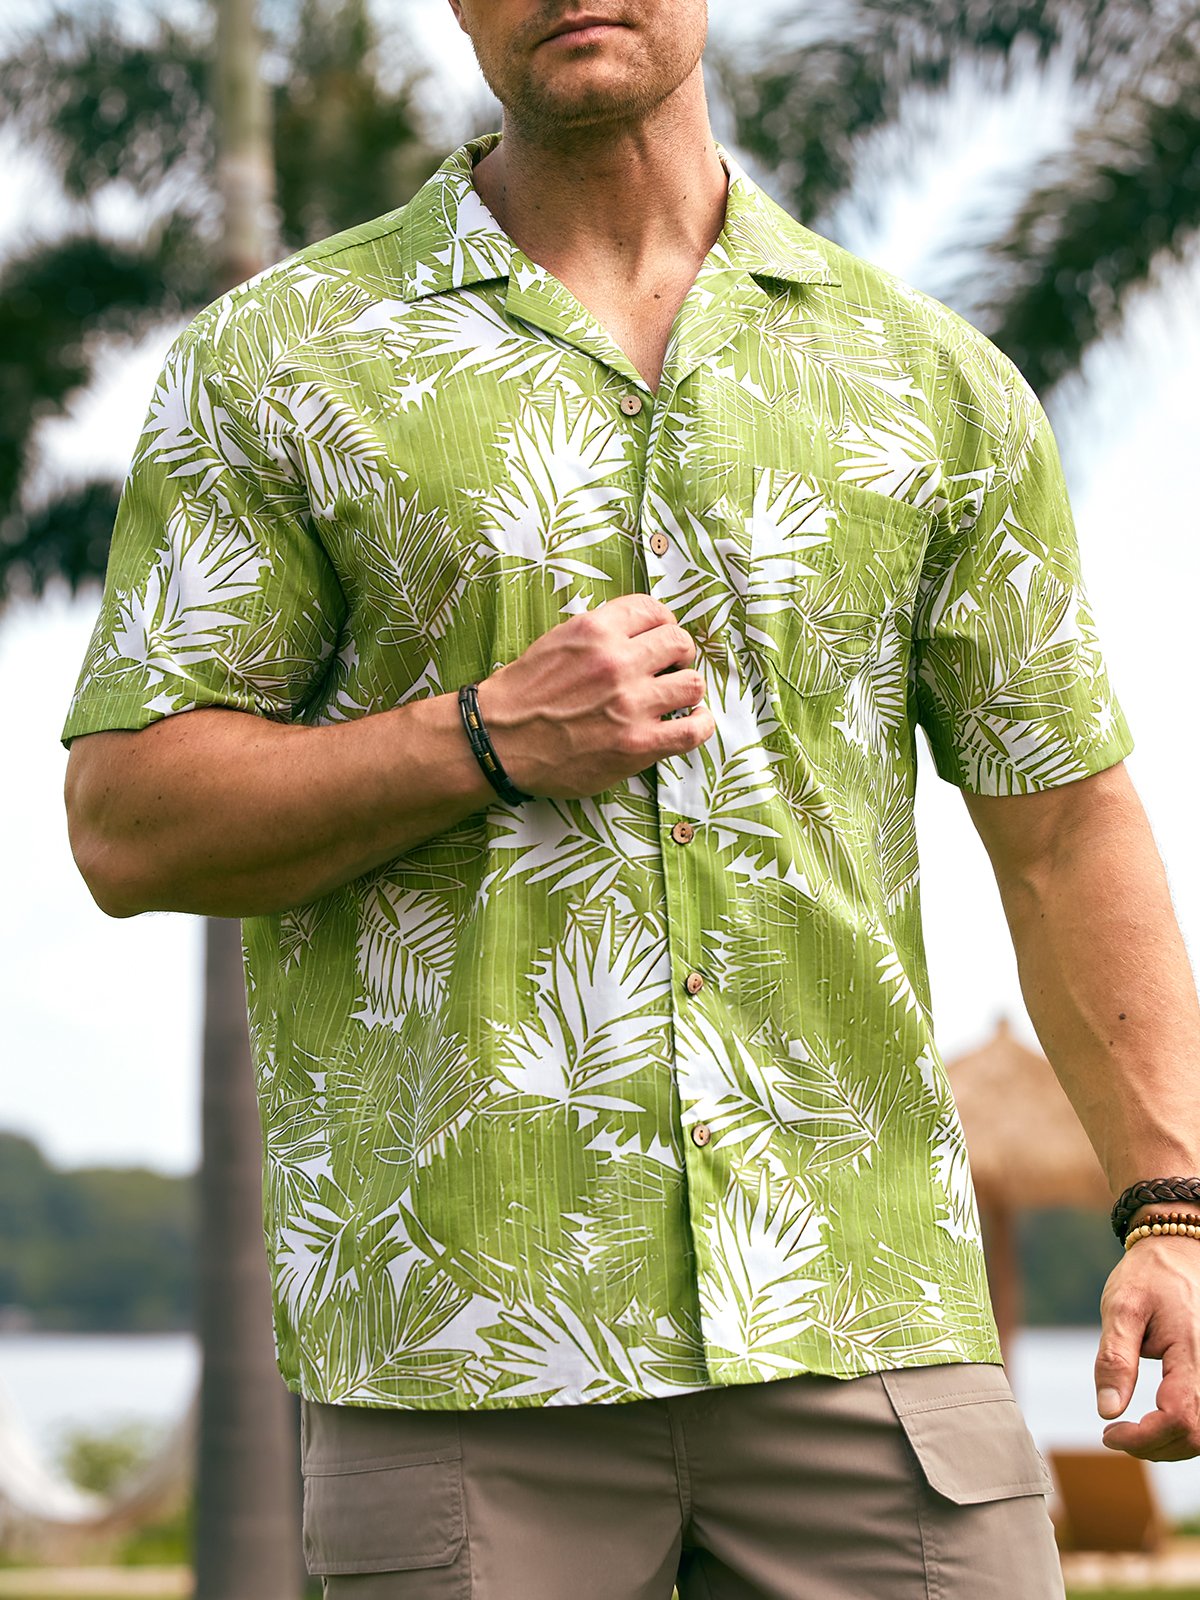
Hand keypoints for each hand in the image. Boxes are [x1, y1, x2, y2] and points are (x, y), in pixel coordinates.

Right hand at [475, 593, 714, 799]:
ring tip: (674, 698)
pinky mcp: (638, 745)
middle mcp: (617, 663)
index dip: (663, 623)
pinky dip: (700, 725)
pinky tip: (692, 722)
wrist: (497, 741)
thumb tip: (641, 632)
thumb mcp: (557, 640)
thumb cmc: (524, 694)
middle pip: (680, 643)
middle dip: (678, 654)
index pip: (654, 609)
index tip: (660, 636)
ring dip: (687, 689)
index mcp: (596, 630)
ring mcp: (630, 705)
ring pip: (692, 684)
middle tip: (667, 668)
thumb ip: (600, 632)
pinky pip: (693, 731)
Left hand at [1094, 1235, 1199, 1458]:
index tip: (1108, 1433)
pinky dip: (1180, 1431)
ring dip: (1168, 1444)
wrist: (1177, 1253)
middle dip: (1154, 1447)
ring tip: (1130, 1433)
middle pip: (1195, 1434)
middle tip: (1115, 1436)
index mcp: (1192, 1353)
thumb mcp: (1121, 1308)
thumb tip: (1107, 1410)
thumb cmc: (1148, 1278)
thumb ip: (1114, 1359)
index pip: (1179, 1418)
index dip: (1144, 1437)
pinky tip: (1153, 1423)